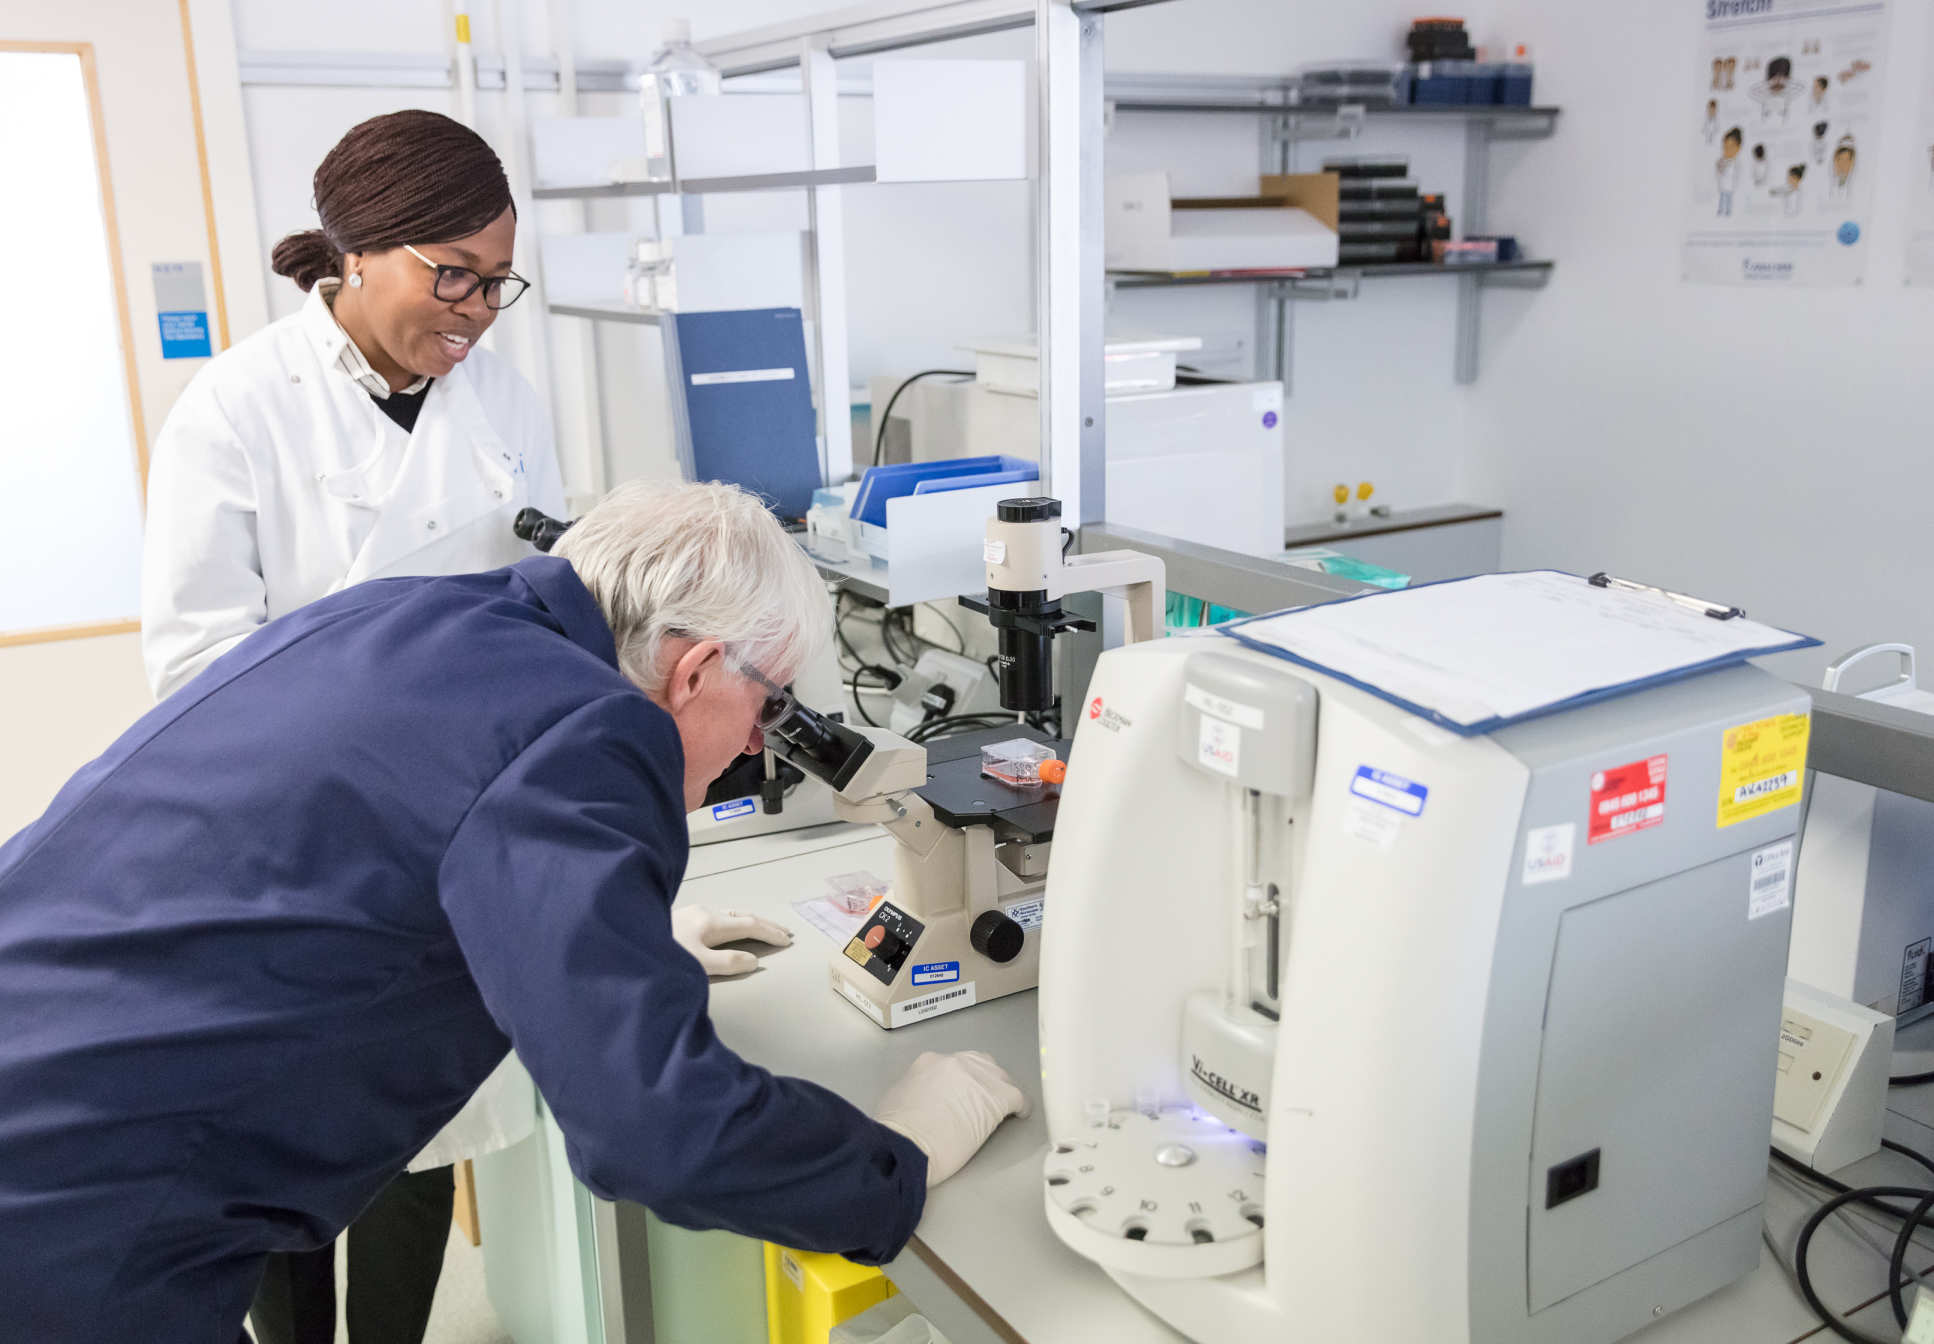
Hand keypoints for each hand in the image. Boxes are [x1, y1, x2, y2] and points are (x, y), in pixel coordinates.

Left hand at [670, 906, 792, 976]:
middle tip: (784, 932)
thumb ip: (728, 964)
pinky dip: (734, 921)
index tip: (787, 941)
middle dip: (765, 924)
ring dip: (750, 922)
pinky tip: (729, 927)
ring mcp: (692, 913)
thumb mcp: (697, 965)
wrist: (624, 942)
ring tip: (763, 929)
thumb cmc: (661, 954)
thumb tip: (753, 961)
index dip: (770, 933)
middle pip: (742, 916)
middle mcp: (703, 913)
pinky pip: (718, 916)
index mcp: (710, 922)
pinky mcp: (682, 918)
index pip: (750, 925)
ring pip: (729, 914)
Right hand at [874, 1051, 1031, 1186]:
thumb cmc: (895, 1131)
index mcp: (929, 1063)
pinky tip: (1019, 1115)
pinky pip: (1017, 1096)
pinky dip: (1020, 1106)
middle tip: (981, 1100)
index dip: (959, 1082)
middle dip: (982, 1080)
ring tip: (1000, 1108)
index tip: (959, 1096)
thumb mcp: (895, 1099)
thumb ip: (913, 1091)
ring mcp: (977, 1077)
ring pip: (999, 1076)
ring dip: (999, 1091)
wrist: (906, 1146)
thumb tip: (920, 1100)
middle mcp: (955, 1062)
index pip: (952, 1066)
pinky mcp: (996, 1097)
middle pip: (979, 1064)